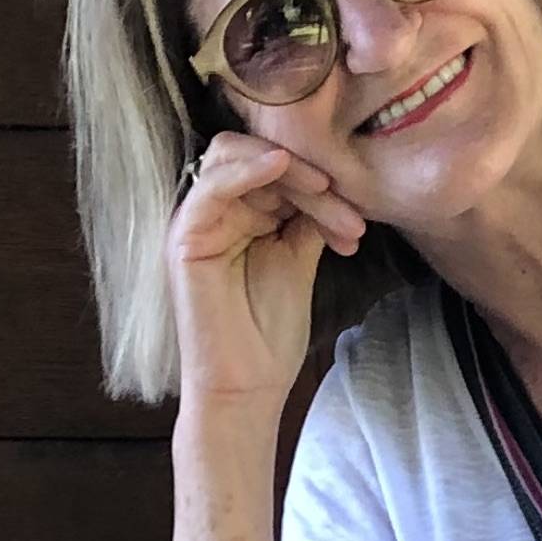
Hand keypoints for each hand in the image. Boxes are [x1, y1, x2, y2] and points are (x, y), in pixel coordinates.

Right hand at [166, 132, 365, 404]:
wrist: (249, 386)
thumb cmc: (270, 329)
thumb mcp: (300, 255)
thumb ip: (306, 213)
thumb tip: (329, 176)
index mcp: (241, 212)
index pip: (273, 163)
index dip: (315, 174)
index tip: (356, 210)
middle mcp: (216, 210)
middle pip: (258, 154)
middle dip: (309, 174)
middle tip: (348, 209)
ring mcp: (198, 220)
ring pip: (239, 159)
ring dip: (290, 171)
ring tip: (328, 196)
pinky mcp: (185, 236)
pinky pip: (212, 185)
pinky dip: (247, 168)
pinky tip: (281, 165)